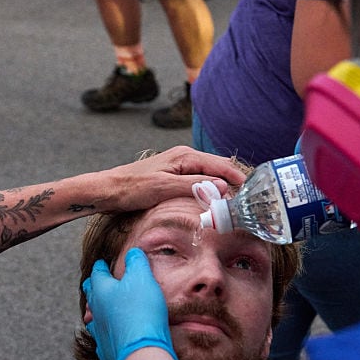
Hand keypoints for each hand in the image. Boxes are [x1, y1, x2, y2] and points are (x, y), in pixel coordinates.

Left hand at [82, 248, 177, 359]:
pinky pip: (102, 338)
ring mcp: (99, 331)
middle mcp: (96, 311)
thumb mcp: (142, 278)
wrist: (141, 351)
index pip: (97, 273)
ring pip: (94, 318)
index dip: (101, 266)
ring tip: (100, 309)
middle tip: (95, 283)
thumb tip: (133, 252)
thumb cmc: (141, 312)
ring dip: (97, 311)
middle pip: (91, 295)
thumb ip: (136, 262)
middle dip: (93, 287)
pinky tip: (109, 335)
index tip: (102, 263)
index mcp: (101, 290)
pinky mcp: (107, 350)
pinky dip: (105, 333)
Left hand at [101, 146, 246, 212]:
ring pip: (209, 176)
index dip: (237, 178)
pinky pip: (198, 181)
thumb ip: (194, 186)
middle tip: (247, 201)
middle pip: (217, 168)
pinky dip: (208, 190)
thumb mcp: (165, 188)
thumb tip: (222, 187)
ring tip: (234, 203)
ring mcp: (179, 167)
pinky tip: (212, 201)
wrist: (108, 191)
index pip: (220, 165)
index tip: (251, 193)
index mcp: (185, 156)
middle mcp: (184, 157)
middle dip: (232, 182)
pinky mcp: (173, 177)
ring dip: (220, 188)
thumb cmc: (133, 188)